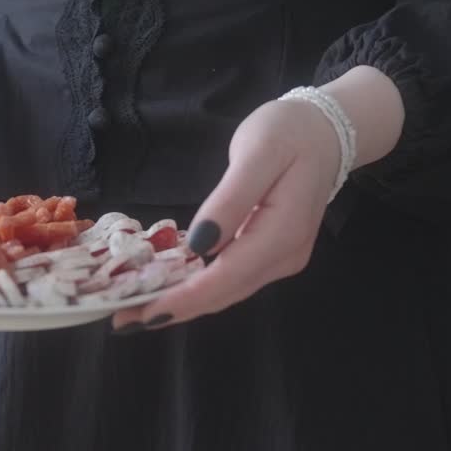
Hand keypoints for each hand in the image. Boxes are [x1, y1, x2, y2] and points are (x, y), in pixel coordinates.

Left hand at [112, 66, 403, 330]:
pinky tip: (167, 286)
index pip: (226, 278)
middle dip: (174, 308)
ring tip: (135, 308)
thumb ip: (230, 201)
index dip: (184, 299)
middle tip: (122, 319)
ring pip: (226, 291)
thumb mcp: (257, 153)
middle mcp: (284, 257)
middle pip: (224, 294)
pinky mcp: (273, 254)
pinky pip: (231, 277)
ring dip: (183, 302)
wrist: (327, 130)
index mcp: (282, 234)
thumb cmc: (289, 132)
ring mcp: (281, 259)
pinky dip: (198, 286)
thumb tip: (199, 246)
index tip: (143, 313)